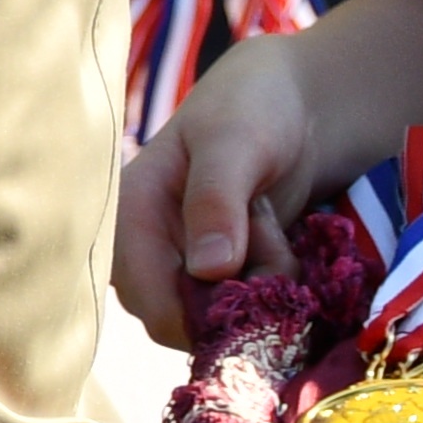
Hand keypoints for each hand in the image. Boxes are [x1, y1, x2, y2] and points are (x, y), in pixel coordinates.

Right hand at [119, 30, 324, 346]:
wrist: (294, 102)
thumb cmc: (252, 108)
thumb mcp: (235, 144)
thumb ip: (216, 202)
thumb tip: (206, 271)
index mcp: (129, 215)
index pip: (148, 301)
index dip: (202, 313)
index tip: (257, 283)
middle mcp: (148, 249)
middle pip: (183, 320)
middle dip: (238, 296)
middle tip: (267, 241)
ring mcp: (182, 261)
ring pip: (218, 318)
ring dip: (259, 289)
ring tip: (270, 229)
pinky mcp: (216, 271)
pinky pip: (241, 307)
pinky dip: (270, 287)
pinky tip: (273, 240)